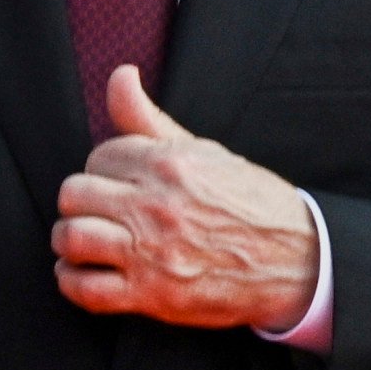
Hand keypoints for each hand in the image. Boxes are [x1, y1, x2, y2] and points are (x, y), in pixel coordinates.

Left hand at [53, 72, 319, 330]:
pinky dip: (74, 281)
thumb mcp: (207, 152)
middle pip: (74, 195)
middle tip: (100, 214)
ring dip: (71, 242)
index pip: (99, 157)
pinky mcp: (153, 294)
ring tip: (87, 244)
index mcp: (170, 164)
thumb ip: (151, 119)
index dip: (105, 172)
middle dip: (82, 204)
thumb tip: (120, 76)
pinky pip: (84, 289)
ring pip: (71, 237)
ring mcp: (152, 251)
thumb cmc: (254, 205)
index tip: (120, 187)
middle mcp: (156, 205)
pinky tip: (86, 273)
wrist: (299, 260)